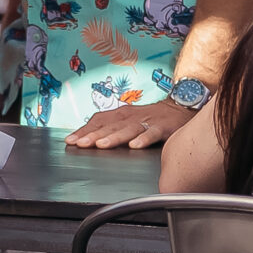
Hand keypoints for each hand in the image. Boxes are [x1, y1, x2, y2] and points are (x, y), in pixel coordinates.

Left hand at [65, 99, 194, 149]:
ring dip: (113, 137)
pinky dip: (143, 138)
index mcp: (121, 114)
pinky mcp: (163, 126)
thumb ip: (114, 130)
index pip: (98, 121)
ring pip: (127, 129)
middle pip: (109, 126)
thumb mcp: (130, 121)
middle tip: (79, 144)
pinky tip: (135, 146)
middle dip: (93, 135)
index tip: (70, 141)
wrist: (182, 106)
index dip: (84, 130)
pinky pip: (152, 133)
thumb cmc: (152, 117)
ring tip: (101, 145)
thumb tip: (92, 142)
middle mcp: (131, 116)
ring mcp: (147, 120)